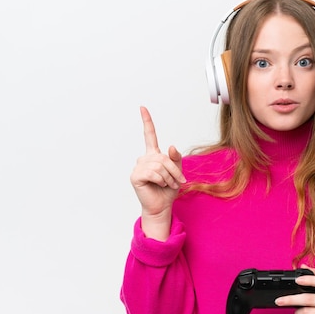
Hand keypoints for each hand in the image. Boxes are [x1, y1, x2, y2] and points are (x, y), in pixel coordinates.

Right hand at [129, 106, 185, 239]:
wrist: (162, 206)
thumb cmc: (169, 190)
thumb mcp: (177, 172)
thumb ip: (176, 159)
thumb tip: (170, 146)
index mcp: (154, 155)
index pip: (149, 135)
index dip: (147, 122)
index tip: (142, 107)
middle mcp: (144, 159)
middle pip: (163, 157)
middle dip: (174, 170)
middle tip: (178, 181)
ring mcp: (139, 167)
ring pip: (160, 165)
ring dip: (169, 177)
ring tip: (169, 185)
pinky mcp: (136, 176)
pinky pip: (153, 173)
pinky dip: (161, 180)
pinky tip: (159, 185)